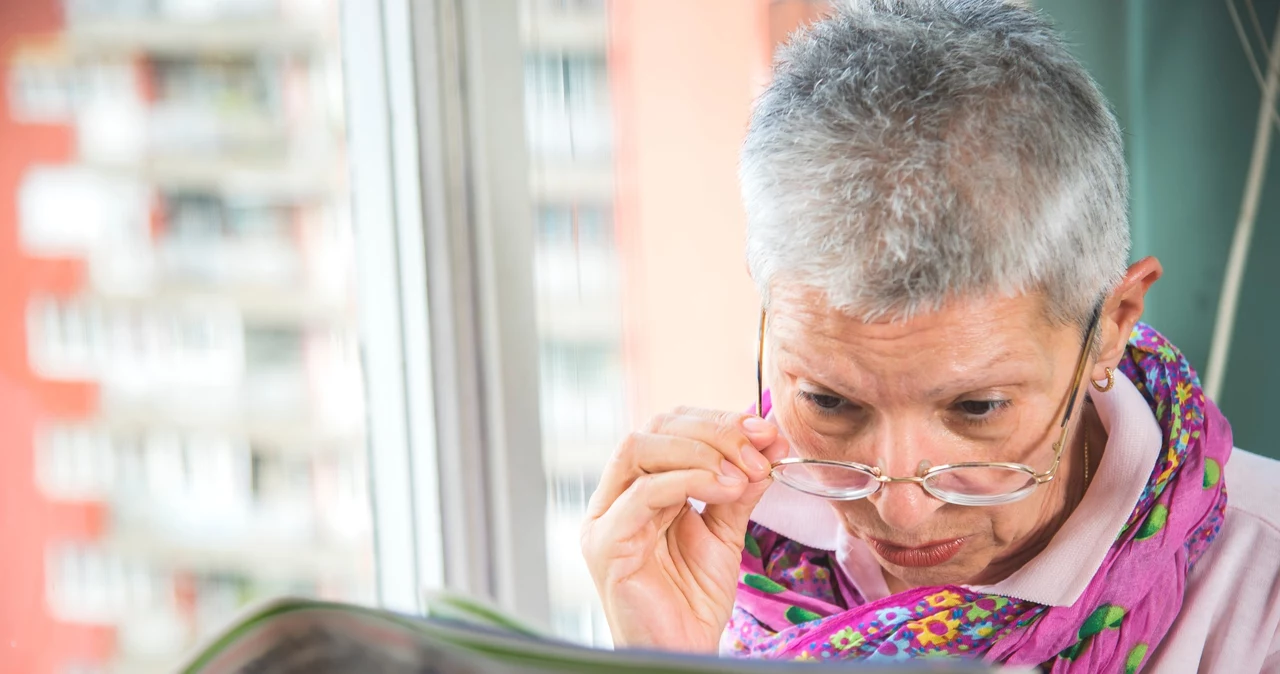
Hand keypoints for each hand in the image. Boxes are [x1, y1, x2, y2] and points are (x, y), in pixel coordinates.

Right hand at [580, 406, 789, 652]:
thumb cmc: (692, 600)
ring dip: (700, 451)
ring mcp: (605, 518)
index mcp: (638, 487)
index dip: (717, 421)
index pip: (669, 428)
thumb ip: (739, 487)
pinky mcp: (606, 544)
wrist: (682, 651)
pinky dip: (689, 480)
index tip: (765, 431)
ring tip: (742, 474)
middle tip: (759, 450)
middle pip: (653, 429)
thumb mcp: (725, 531)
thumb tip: (770, 439)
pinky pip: (642, 493)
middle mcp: (614, 496)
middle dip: (713, 431)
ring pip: (639, 448)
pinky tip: (726, 489)